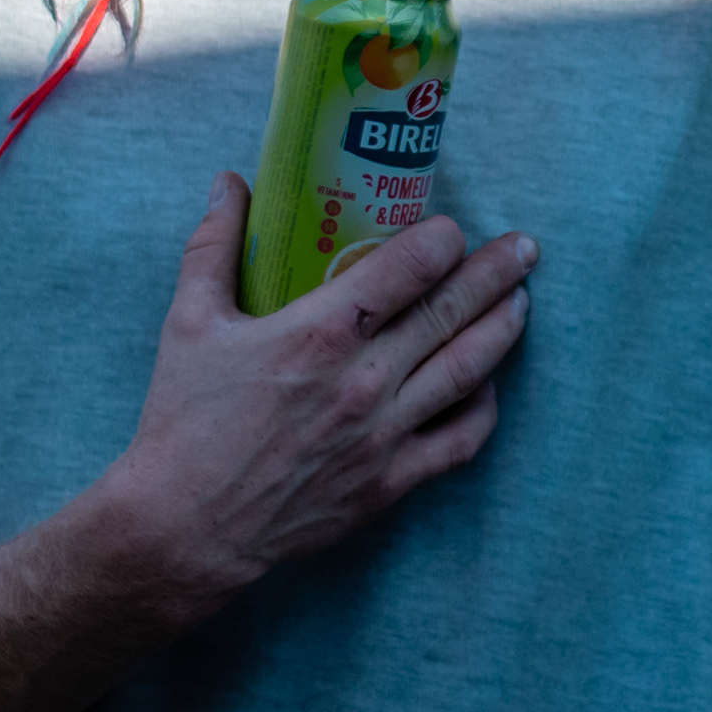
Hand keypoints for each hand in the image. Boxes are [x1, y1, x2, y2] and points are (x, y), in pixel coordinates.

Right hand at [82, 174, 535, 616]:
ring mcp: (384, 435)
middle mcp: (364, 380)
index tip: (452, 229)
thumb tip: (229, 183)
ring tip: (522, 301)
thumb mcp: (189, 322)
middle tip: (526, 248)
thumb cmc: (184, 422)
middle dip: (497, 273)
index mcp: (320, 332)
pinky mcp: (390, 482)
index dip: (441, 240)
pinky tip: (488, 383)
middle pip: (452, 311)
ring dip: (503, 329)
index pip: (408, 267)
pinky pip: (460, 441)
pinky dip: (484, 407)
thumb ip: (213, 245)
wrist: (185, 529)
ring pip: (468, 371)